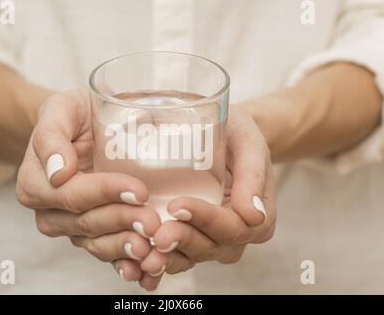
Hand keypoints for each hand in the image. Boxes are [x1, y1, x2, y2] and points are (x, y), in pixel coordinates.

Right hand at [15, 89, 161, 288]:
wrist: (86, 126)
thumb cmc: (74, 115)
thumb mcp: (61, 109)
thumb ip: (51, 136)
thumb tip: (58, 171)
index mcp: (37, 183)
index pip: (73, 195)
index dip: (105, 194)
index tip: (138, 190)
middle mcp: (52, 211)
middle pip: (87, 223)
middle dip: (122, 223)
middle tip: (153, 222)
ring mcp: (73, 226)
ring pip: (98, 244)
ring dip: (125, 248)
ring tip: (152, 247)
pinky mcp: (95, 234)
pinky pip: (108, 254)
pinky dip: (127, 264)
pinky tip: (147, 270)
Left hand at [140, 105, 275, 275]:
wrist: (223, 135)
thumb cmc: (238, 135)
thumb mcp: (250, 144)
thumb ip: (253, 175)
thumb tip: (254, 215)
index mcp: (258, 218)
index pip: (233, 227)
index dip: (206, 220)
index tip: (177, 205)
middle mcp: (236, 235)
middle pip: (211, 247)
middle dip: (183, 241)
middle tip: (157, 235)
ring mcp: (212, 240)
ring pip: (192, 256)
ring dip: (168, 257)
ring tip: (143, 251)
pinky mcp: (191, 238)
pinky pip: (177, 255)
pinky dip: (159, 259)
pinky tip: (138, 260)